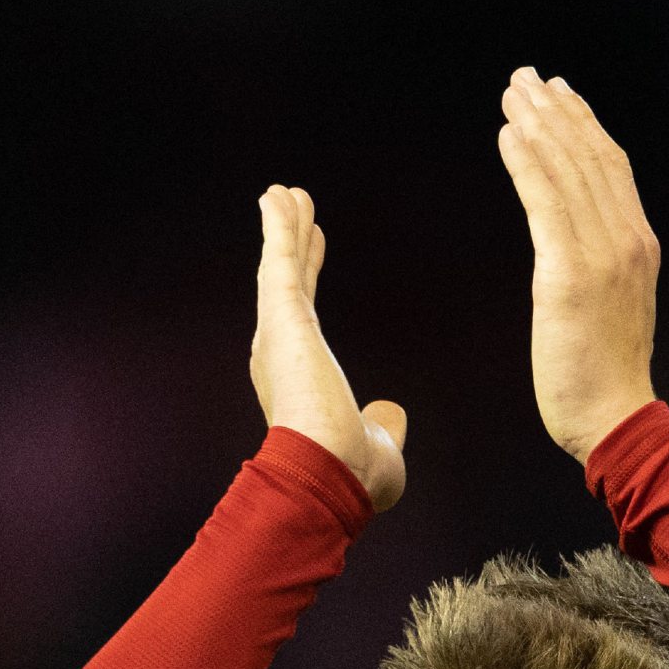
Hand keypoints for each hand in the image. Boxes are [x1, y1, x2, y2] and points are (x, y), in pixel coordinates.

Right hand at [250, 185, 407, 512]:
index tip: (314, 247)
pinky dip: (278, 227)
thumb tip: (390, 415)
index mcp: (298, 382)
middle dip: (292, 246)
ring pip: (281, 267)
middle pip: (287, 286)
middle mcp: (279, 355)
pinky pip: (280, 259)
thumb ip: (382, 426)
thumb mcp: (378, 446)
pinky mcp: (283, 316)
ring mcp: (278, 333)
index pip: (303, 317)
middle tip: (295, 209)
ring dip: (284, 228)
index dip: (307, 279)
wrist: (329, 474)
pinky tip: (278, 196)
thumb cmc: (352, 476)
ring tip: (287, 192)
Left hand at [498, 68, 658, 464]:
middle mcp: (626, 240)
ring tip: (512, 93)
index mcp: (639, 247)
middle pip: (589, 157)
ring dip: (536, 124)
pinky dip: (526, 163)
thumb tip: (577, 252)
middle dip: (556, 111)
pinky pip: (546, 202)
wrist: (615, 419)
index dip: (584, 124)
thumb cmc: (607, 379)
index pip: (612, 168)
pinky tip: (508, 135)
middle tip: (526, 77)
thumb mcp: (613, 311)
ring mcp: (602, 255)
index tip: (561, 94)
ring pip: (568, 170)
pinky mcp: (570, 274)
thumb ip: (602, 271)